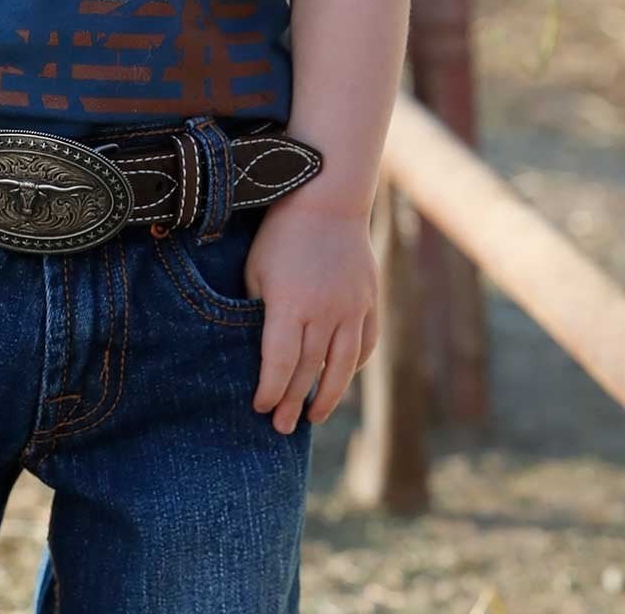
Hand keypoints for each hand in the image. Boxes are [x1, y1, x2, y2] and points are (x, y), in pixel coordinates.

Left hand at [243, 199, 378, 434]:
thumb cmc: (281, 233)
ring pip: (341, 366)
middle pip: (308, 370)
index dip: (270, 390)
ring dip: (327, 396)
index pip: (279, 362)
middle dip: (293, 401)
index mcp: (290, 304)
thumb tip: (255, 348)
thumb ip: (257, 310)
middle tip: (281, 427)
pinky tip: (340, 378)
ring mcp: (351, 307)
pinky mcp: (369, 300)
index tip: (260, 407)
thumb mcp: (257, 269)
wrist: (327, 198)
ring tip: (313, 416)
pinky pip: (365, 344)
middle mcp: (324, 311)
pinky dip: (353, 366)